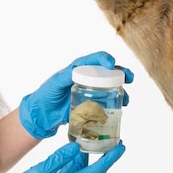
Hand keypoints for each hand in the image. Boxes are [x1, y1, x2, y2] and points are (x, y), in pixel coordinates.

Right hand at [0, 141, 124, 172]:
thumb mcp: (40, 172)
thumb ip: (59, 159)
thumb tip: (76, 147)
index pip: (95, 171)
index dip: (109, 159)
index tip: (121, 147)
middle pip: (92, 171)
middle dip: (103, 156)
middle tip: (112, 140)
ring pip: (80, 170)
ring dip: (87, 156)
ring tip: (93, 139)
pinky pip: (70, 172)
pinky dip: (74, 160)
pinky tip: (73, 149)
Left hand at [19, 51, 133, 138]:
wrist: (43, 113)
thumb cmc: (46, 94)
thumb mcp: (54, 84)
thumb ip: (64, 77)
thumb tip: (74, 71)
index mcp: (79, 68)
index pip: (95, 59)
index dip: (105, 59)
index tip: (112, 64)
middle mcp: (88, 78)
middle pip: (109, 72)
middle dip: (122, 73)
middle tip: (130, 78)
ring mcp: (91, 91)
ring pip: (111, 88)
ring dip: (121, 92)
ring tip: (126, 99)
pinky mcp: (92, 105)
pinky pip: (106, 102)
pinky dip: (115, 105)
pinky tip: (120, 109)